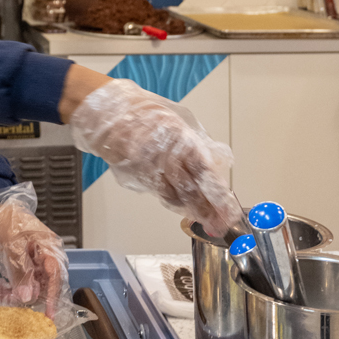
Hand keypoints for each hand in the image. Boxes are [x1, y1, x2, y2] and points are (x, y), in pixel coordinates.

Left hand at [0, 200, 65, 316]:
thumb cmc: (11, 220)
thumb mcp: (14, 246)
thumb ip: (21, 272)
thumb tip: (27, 297)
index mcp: (51, 250)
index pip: (55, 277)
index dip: (53, 298)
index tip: (49, 315)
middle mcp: (47, 259)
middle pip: (43, 286)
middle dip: (26, 295)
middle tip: (8, 299)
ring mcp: (36, 264)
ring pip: (30, 287)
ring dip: (13, 292)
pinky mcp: (26, 267)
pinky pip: (20, 283)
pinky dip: (8, 286)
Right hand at [69, 80, 237, 235]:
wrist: (108, 115)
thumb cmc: (144, 113)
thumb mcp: (178, 121)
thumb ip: (196, 144)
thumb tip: (214, 165)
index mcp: (180, 140)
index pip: (205, 173)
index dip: (219, 194)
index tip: (230, 208)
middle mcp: (166, 158)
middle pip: (192, 192)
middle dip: (210, 212)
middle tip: (222, 225)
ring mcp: (150, 170)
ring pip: (176, 198)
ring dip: (193, 211)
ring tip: (208, 221)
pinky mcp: (138, 178)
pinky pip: (160, 193)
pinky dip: (174, 202)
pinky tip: (184, 207)